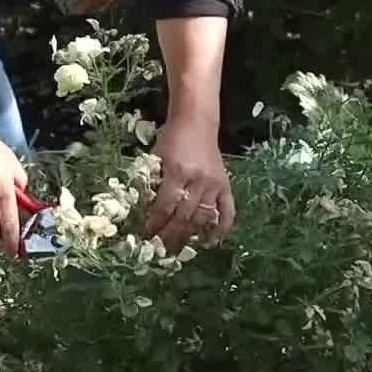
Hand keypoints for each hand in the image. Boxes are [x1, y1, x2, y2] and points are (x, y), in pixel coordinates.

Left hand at [146, 119, 233, 253]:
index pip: (166, 205)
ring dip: (190, 235)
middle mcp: (198, 180)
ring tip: (179, 248)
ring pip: (203, 217)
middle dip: (171, 234)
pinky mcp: (225, 186)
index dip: (156, 222)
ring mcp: (214, 184)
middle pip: (184, 215)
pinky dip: (221, 228)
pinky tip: (212, 241)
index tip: (148, 233)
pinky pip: (227, 211)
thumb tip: (144, 211)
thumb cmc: (172, 140)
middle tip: (161, 248)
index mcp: (178, 171)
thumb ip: (152, 182)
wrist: (196, 123)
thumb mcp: (156, 158)